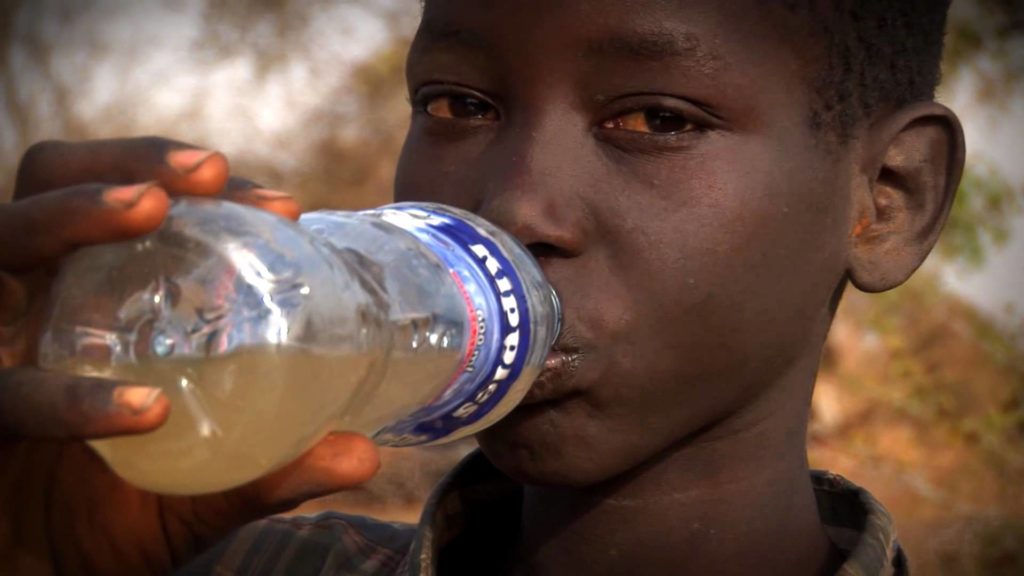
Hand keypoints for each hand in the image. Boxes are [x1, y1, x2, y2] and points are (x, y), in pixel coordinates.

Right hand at [0, 138, 379, 574]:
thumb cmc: (113, 520)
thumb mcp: (204, 489)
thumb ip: (272, 470)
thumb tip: (364, 456)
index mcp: (87, 302)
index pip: (124, 204)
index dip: (189, 181)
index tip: (283, 205)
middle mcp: (31, 309)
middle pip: (48, 186)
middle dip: (127, 162)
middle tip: (214, 171)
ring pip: (1, 244)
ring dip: (73, 212)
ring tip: (153, 209)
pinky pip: (5, 395)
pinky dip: (69, 397)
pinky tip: (145, 409)